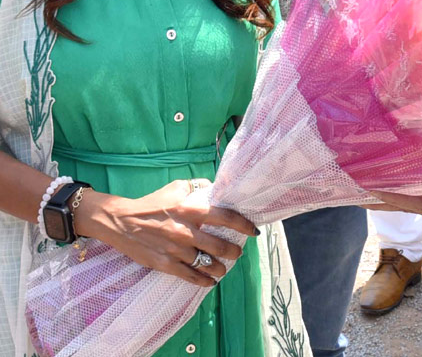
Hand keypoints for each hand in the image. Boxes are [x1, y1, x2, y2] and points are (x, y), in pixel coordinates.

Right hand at [73, 180, 256, 286]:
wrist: (121, 222)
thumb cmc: (152, 203)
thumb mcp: (177, 188)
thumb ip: (199, 187)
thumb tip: (219, 189)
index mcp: (192, 209)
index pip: (227, 218)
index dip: (244, 225)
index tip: (253, 231)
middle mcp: (186, 231)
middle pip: (220, 246)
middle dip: (234, 251)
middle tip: (238, 252)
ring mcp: (176, 249)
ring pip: (207, 263)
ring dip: (221, 268)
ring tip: (224, 268)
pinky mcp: (165, 264)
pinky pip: (189, 276)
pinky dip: (203, 280)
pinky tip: (211, 281)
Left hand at [369, 174, 421, 224]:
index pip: (416, 202)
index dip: (392, 197)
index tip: (369, 190)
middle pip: (409, 209)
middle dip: (381, 203)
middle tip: (353, 197)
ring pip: (416, 207)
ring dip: (392, 201)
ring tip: (367, 194)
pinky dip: (409, 199)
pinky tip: (398, 192)